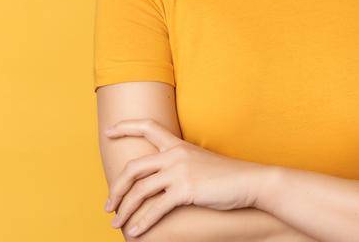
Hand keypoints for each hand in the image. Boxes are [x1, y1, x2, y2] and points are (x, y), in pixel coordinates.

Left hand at [102, 118, 272, 237]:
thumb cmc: (228, 176)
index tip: (109, 132)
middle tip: (108, 205)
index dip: (125, 127)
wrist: (251, 181)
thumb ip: (180, 164)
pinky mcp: (186, 189)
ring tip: (116, 223)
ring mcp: (179, 171)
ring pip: (140, 190)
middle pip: (133, 168)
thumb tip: (163, 179)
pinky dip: (142, 222)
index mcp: (178, 145)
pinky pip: (156, 208)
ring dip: (125, 209)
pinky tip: (135, 232)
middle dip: (116, 188)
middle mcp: (175, 154)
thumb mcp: (200, 162)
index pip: (147, 126)